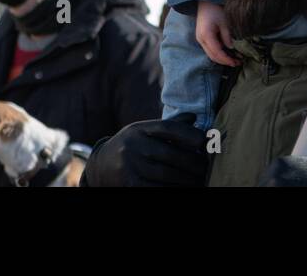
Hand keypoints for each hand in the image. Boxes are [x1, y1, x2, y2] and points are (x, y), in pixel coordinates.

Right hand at [80, 115, 208, 186]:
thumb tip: (194, 118)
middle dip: (194, 162)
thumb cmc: (132, 146)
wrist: (100, 166)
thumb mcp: (144, 131)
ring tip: (201, 180)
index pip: (168, 127)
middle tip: (207, 168)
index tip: (205, 141)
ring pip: (167, 174)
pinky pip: (157, 188)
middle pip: (171, 154)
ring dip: (188, 179)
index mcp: (139, 129)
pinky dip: (174, 189)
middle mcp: (133, 145)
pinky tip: (184, 187)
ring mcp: (130, 166)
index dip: (189, 134)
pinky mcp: (129, 184)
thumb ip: (168, 126)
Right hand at [195, 0, 238, 66]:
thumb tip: (231, 47)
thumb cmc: (215, 10)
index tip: (235, 62)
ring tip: (233, 60)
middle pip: (212, 56)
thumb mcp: (224, 22)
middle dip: (224, 61)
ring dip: (221, 58)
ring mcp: (200, 39)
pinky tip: (226, 53)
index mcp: (206, 36)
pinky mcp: (202, 38)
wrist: (205, 2)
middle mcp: (201, 40)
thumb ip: (227, 36)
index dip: (226, 59)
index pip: (217, 52)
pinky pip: (210, 49)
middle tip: (236, 63)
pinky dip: (218, 53)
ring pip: (210, 54)